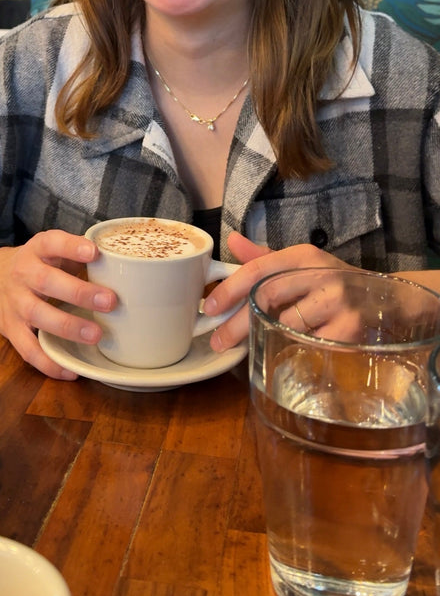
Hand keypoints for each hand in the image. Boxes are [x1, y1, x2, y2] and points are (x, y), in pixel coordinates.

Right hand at [0, 231, 116, 379]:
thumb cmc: (36, 264)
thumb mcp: (51, 250)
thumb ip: (77, 254)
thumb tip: (119, 263)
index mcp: (37, 250)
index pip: (52, 243)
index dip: (72, 247)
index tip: (94, 252)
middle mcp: (23, 274)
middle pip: (47, 281)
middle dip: (79, 292)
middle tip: (110, 301)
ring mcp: (15, 303)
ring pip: (38, 315)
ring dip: (68, 327)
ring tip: (96, 335)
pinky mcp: (10, 330)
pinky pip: (27, 349)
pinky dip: (49, 362)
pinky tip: (71, 371)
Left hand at [202, 232, 351, 351]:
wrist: (387, 300)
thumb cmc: (334, 283)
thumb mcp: (302, 265)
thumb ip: (265, 257)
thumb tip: (232, 239)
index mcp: (303, 256)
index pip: (258, 269)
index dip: (230, 289)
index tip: (209, 308)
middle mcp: (320, 273)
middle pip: (267, 296)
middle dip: (237, 322)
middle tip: (217, 341)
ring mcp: (337, 301)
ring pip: (287, 323)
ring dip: (265, 337)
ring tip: (251, 348)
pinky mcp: (350, 329)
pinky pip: (310, 345)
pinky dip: (295, 351)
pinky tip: (286, 356)